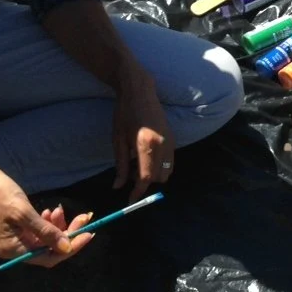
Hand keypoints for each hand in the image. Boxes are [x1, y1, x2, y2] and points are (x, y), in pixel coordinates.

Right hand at [0, 163, 91, 264]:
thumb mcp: (24, 213)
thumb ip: (46, 232)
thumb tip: (66, 248)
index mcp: (13, 249)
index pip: (48, 257)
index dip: (70, 248)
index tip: (89, 233)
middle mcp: (14, 249)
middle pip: (49, 249)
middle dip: (68, 233)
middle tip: (84, 216)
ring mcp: (14, 238)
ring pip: (45, 239)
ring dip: (57, 226)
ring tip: (59, 209)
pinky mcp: (15, 227)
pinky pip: (37, 231)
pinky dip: (47, 222)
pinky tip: (51, 211)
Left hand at [113, 75, 174, 201]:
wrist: (140, 91)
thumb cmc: (124, 113)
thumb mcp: (118, 140)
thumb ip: (120, 165)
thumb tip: (118, 186)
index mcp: (146, 145)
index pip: (146, 177)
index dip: (138, 192)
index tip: (130, 200)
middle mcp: (163, 145)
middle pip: (159, 177)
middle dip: (146, 183)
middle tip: (131, 178)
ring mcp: (171, 142)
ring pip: (167, 171)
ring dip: (154, 175)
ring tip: (138, 167)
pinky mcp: (174, 138)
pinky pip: (170, 161)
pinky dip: (160, 166)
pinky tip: (146, 158)